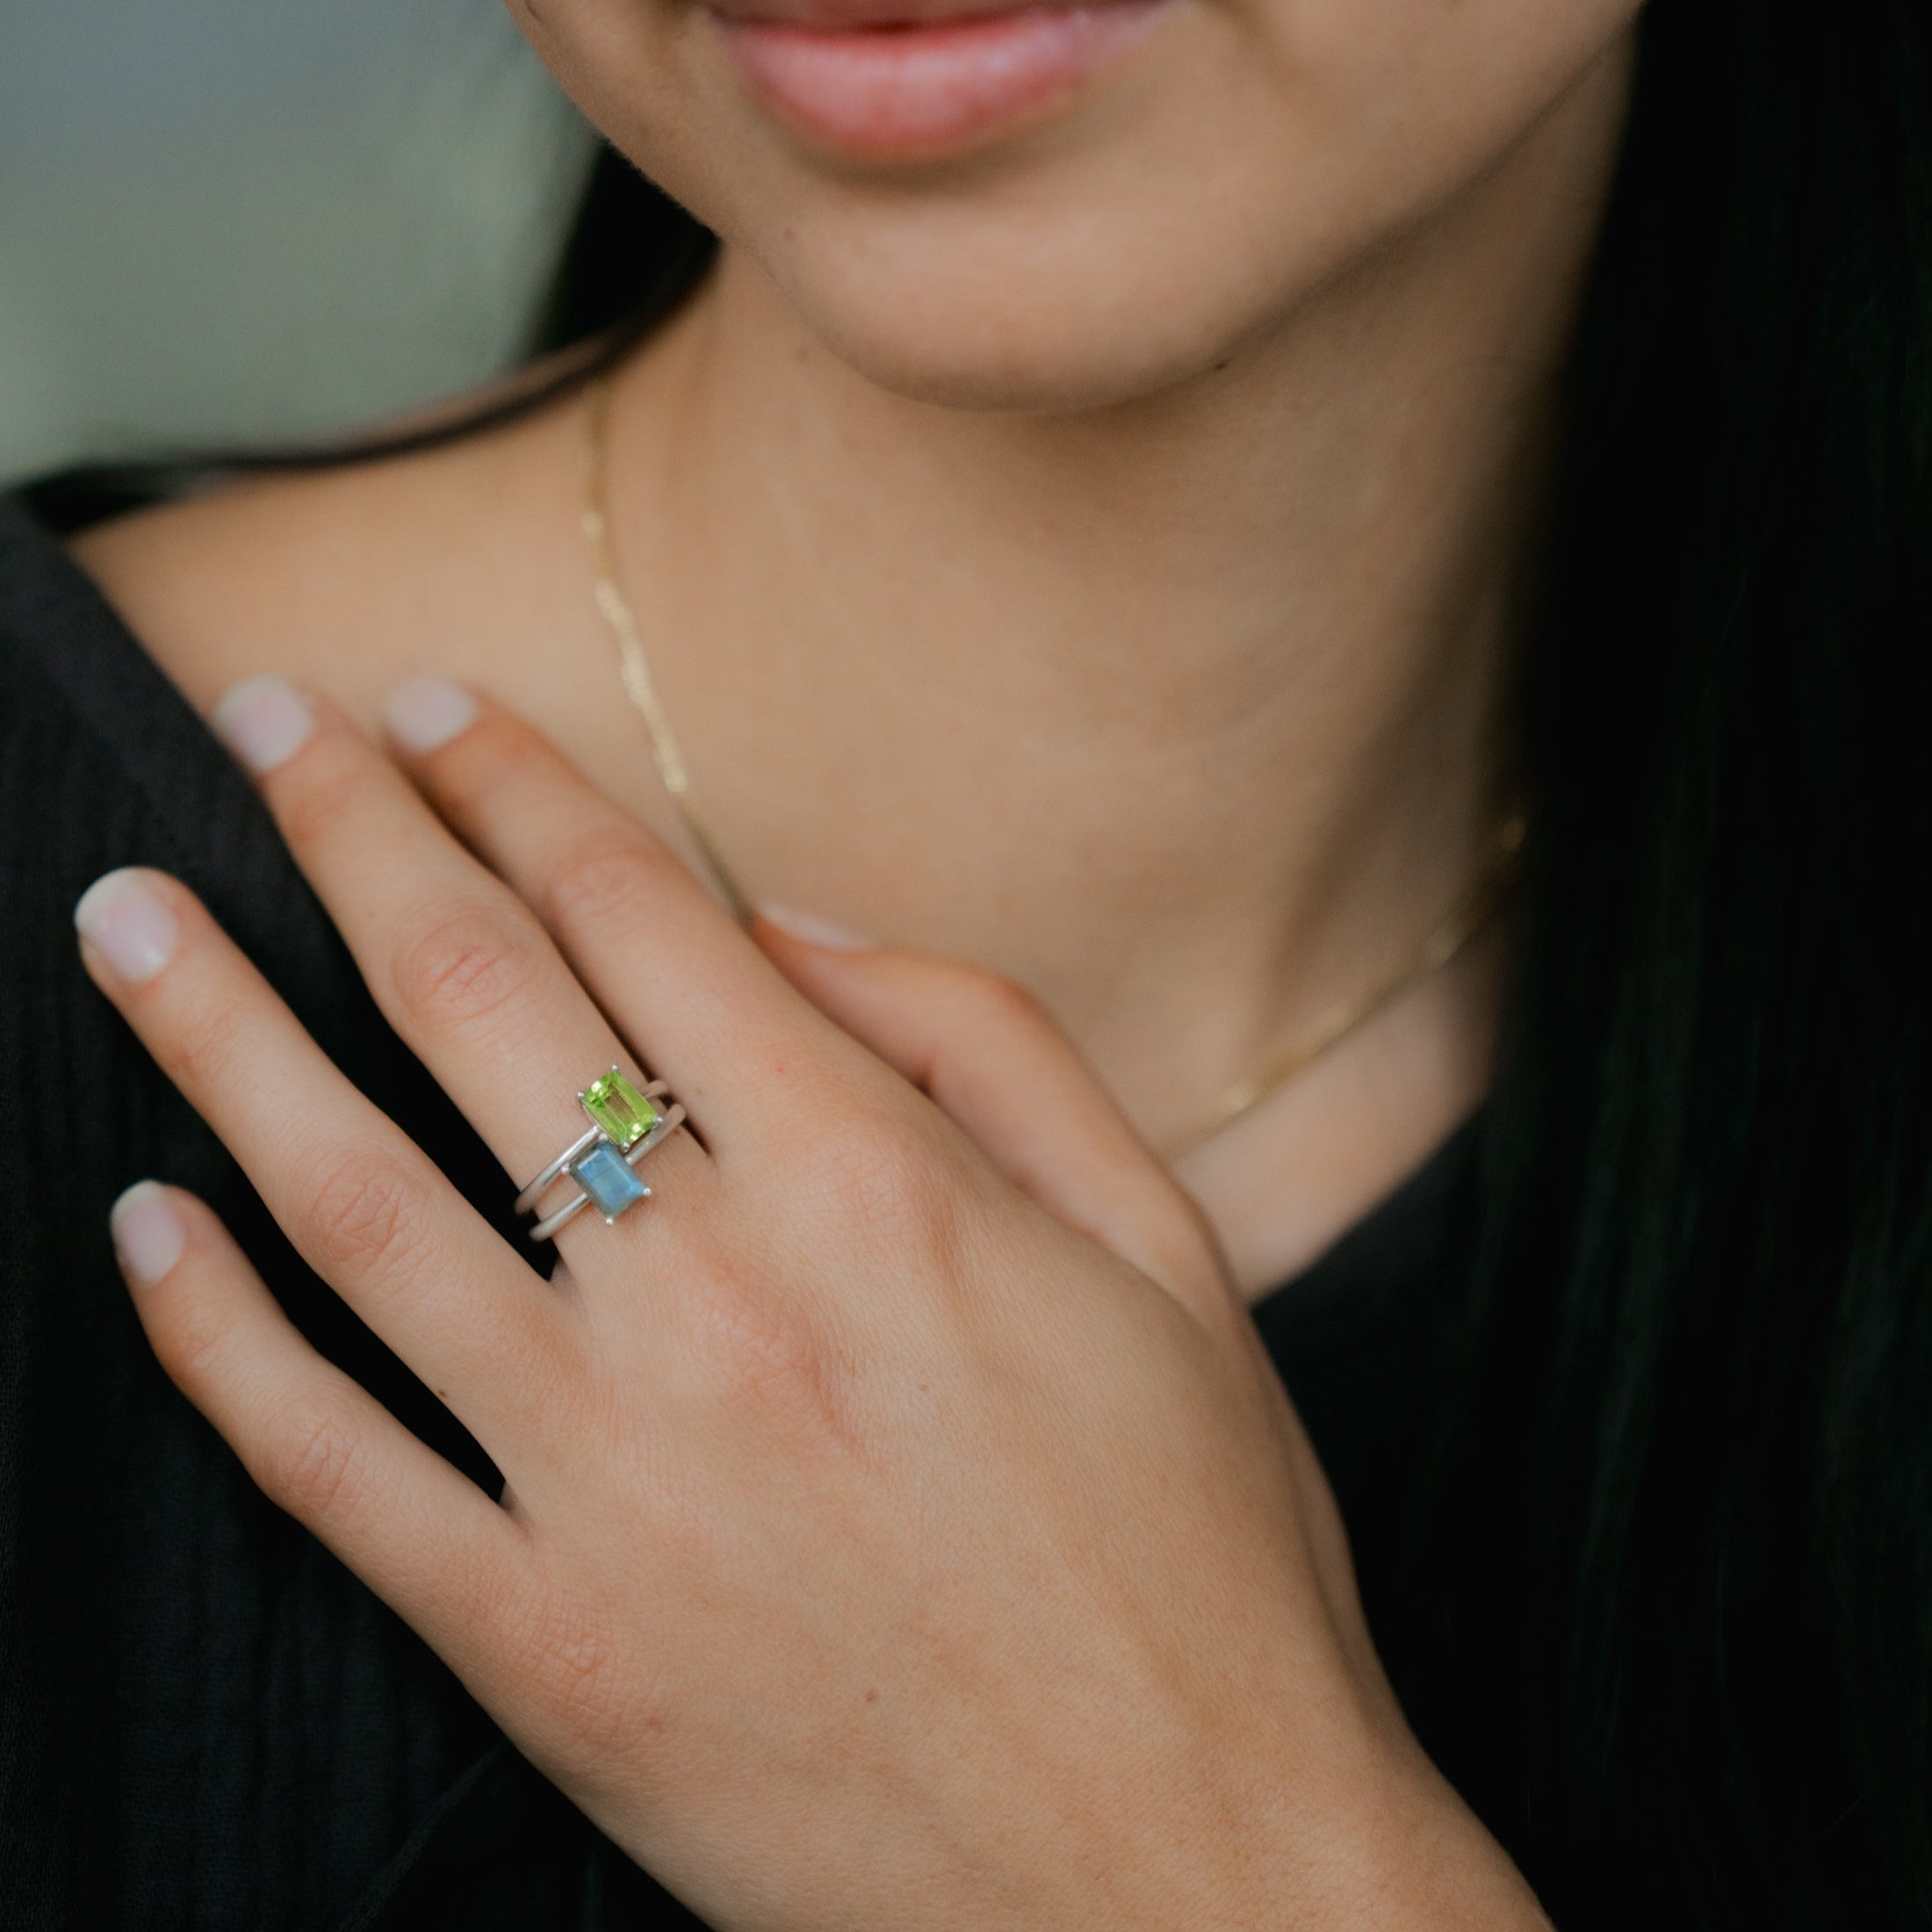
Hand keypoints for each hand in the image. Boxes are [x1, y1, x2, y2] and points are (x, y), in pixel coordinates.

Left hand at [77, 677, 1542, 1929]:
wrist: (1189, 1875)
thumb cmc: (1202, 1552)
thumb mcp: (1164, 1249)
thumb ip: (985, 1048)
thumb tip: (789, 930)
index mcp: (882, 1185)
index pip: (641, 916)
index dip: (522, 786)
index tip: (440, 709)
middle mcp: (719, 1301)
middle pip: (477, 1005)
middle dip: (352, 835)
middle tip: (265, 723)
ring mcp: (607, 1480)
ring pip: (351, 1202)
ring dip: (219, 1033)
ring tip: (128, 913)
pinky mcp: (540, 1646)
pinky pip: (326, 1464)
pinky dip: (212, 1335)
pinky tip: (150, 1223)